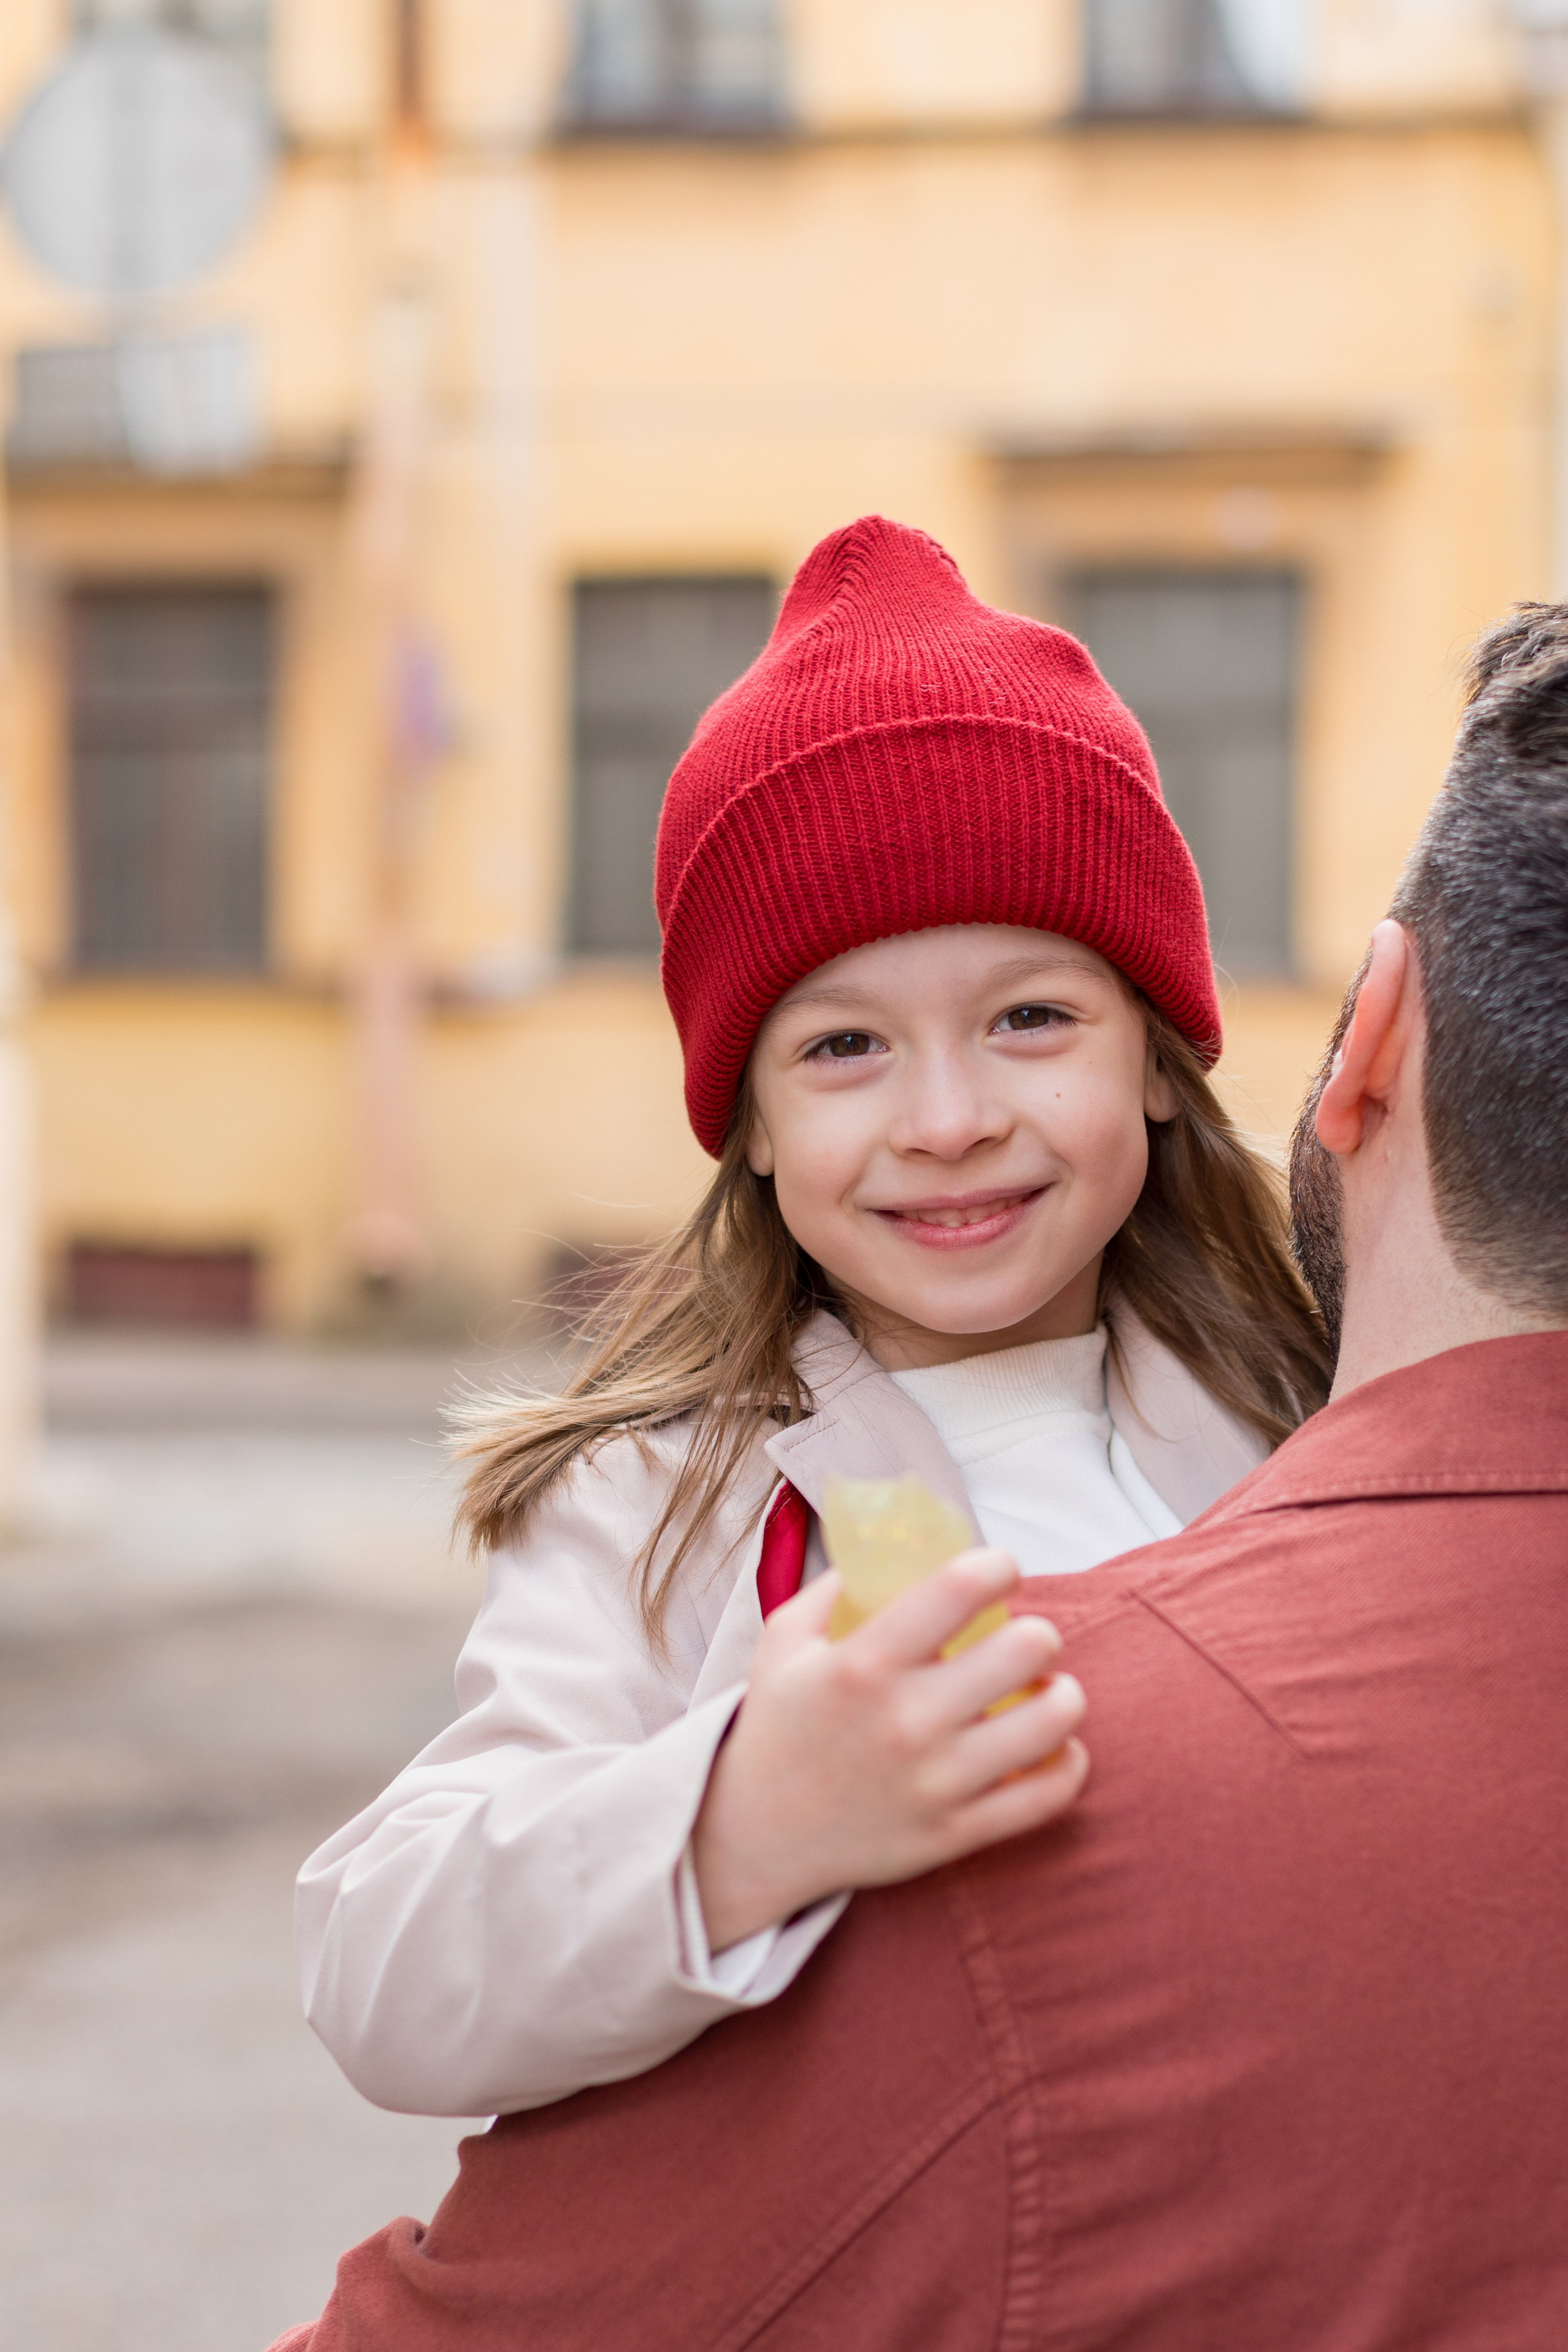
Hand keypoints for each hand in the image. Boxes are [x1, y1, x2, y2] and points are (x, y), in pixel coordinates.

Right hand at [691, 1547, 1087, 1954]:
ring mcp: (935, 1783)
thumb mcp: (783, 1641)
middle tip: (1025, 1640)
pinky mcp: (955, 1834)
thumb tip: (897, 1548)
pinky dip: (1066, 1762)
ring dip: (1063, 1694)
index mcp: (862, 1664)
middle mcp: (905, 1720)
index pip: (959, 1588)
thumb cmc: (778, 1727)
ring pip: (1052, 1722)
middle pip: (1026, 1650)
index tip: (1000, 1571)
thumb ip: (837, 1588)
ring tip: (1047, 1689)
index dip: (998, 1565)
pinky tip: (1052, 1745)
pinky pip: (1047, 1795)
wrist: (755, 1838)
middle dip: (1038, 1633)